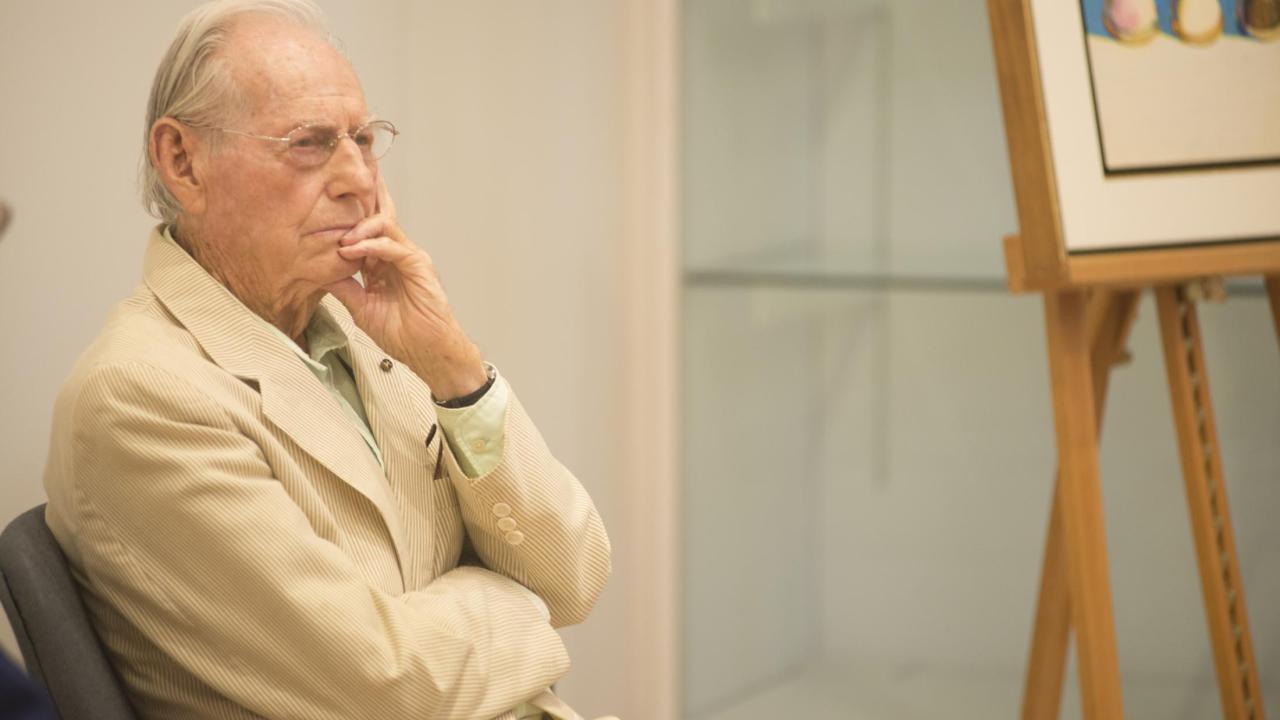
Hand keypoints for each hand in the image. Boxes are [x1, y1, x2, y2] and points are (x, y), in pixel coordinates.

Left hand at [326, 175, 487, 399]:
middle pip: (381, 216)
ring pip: (386, 226)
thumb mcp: (362, 308)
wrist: (426, 351)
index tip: (336, 194)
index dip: (353, 212)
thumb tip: (318, 273)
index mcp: (384, 263)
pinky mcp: (419, 266)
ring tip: (342, 238)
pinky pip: (393, 247)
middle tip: (352, 173)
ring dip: (361, 227)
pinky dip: (372, 245)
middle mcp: (398, 255)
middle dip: (368, 195)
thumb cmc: (403, 334)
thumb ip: (344, 288)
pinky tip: (353, 249)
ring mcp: (410, 258)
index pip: (368, 229)